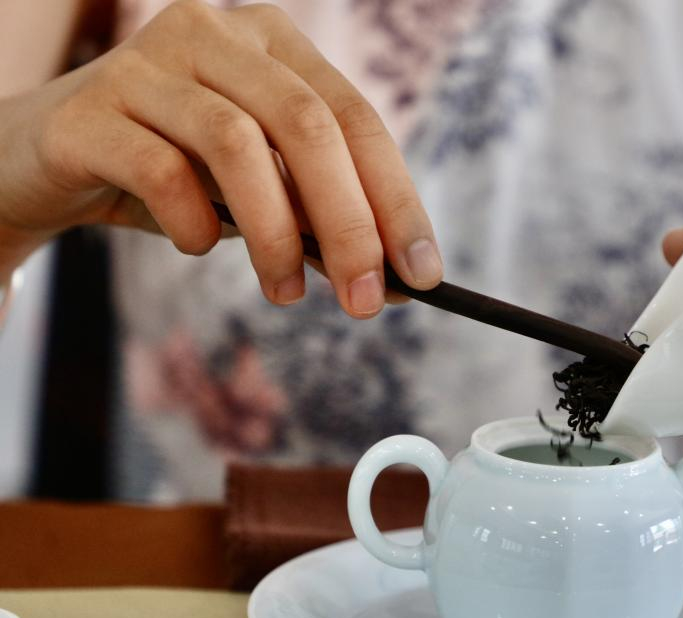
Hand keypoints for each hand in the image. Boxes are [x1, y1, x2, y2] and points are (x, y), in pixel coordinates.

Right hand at [0, 0, 441, 317]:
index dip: (396, 199)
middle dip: (349, 224)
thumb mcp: (257, 192)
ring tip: (285, 292)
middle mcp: (213, 34)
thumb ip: (319, 217)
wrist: (41, 163)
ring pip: (237, 143)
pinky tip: (198, 246)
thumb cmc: (169, 176)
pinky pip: (161, 169)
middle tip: (365, 301)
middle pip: (307, 125)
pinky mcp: (87, 108)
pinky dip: (193, 223)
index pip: (355, 118)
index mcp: (271, 44)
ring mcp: (144, 62)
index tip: (424, 273)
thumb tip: (396, 278)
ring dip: (275, 235)